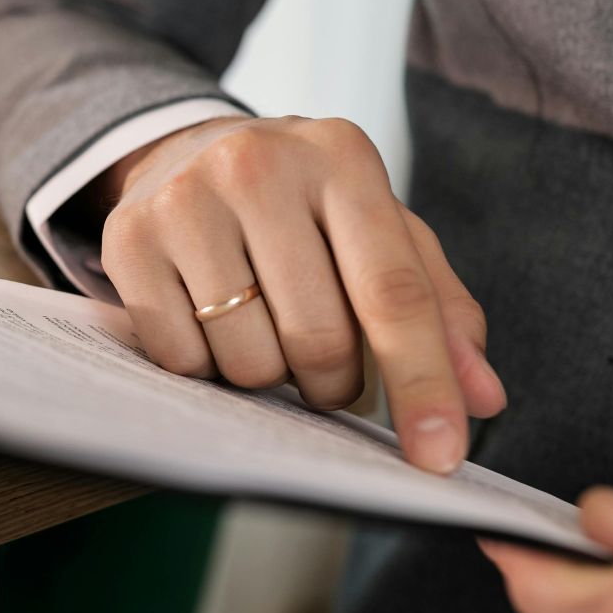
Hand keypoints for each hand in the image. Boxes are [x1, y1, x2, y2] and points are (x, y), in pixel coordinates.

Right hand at [97, 115, 504, 471]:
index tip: (440, 458)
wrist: (189, 154)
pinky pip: (181, 358)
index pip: (393, 293)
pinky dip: (205, 368)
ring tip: (262, 331)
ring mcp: (186, 198)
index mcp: (343, 159)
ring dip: (267, 378)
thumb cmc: (306, 209)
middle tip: (326, 372)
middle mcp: (259, 165)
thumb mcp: (383, 235)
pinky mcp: (129, 237)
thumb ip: (441, 311)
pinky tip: (209, 323)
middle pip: (318, 339)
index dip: (422, 383)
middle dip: (333, 385)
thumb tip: (483, 398)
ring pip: (248, 359)